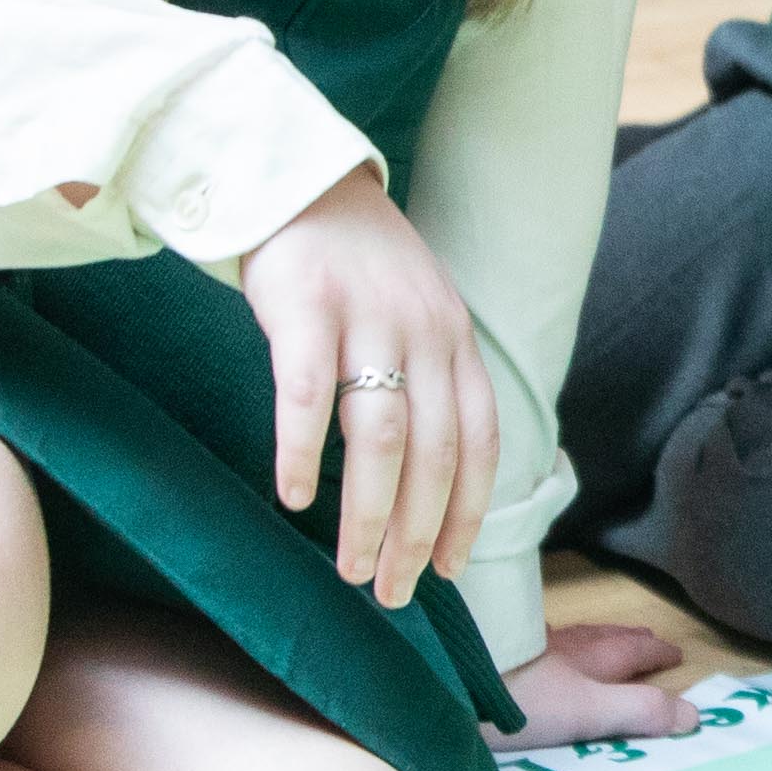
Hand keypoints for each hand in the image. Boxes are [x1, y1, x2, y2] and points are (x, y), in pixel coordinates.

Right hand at [242, 165, 489, 607]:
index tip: (448, 571)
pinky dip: (302, 450)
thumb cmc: (354, 268)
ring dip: (368, 512)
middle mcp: (424, 331)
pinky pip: (307, 392)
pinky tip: (293, 496)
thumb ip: (428, 380)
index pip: (478, 442)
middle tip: (393, 591)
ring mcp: (366, 317)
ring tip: (352, 568)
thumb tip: (427, 478)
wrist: (298, 179)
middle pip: (434, 453)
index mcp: (455, 340)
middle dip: (417, 533)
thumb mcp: (416, 315)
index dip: (467, 512)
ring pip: (380, 436)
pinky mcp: (306, 306)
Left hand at [498, 621, 698, 750]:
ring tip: (595, 641)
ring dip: (588, 640)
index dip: (655, 653)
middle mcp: (558, 645)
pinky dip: (544, 645)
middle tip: (646, 639)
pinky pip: (528, 643)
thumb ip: (637, 712)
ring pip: (565, 638)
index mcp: (587, 659)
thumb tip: (694, 714)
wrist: (445, 677)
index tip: (675, 652)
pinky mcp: (489, 654)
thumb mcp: (587, 711)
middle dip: (628, 640)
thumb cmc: (518, 696)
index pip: (631, 651)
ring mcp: (522, 646)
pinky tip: (532, 650)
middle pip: (601, 638)